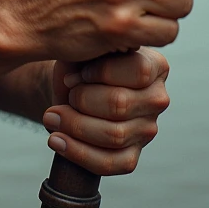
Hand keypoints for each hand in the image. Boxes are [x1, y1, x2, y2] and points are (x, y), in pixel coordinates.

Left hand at [43, 49, 169, 174]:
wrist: (70, 87)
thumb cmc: (81, 62)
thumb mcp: (87, 46)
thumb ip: (95, 44)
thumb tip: (97, 47)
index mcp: (155, 65)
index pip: (138, 71)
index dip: (101, 73)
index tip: (75, 74)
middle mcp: (157, 99)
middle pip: (121, 105)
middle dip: (82, 100)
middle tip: (64, 95)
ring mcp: (147, 130)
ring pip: (113, 136)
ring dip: (75, 126)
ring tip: (51, 117)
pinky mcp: (132, 156)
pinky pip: (109, 164)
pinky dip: (78, 153)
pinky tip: (56, 140)